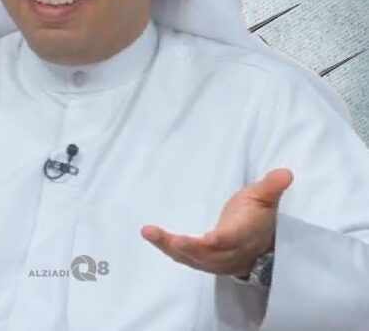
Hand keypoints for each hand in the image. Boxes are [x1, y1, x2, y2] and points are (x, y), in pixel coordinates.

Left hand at [141, 168, 292, 276]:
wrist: (262, 246)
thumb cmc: (258, 216)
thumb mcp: (265, 198)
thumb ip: (272, 186)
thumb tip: (285, 172)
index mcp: (244, 234)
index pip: (233, 240)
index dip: (222, 241)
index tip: (209, 239)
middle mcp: (229, 251)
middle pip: (207, 254)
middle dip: (186, 247)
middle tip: (166, 237)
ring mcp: (216, 260)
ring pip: (192, 257)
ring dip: (169, 247)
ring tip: (148, 232)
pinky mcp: (205, 262)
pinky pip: (185, 258)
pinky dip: (169, 249)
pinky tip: (152, 236)